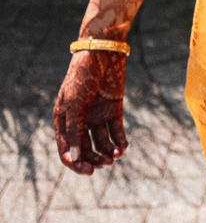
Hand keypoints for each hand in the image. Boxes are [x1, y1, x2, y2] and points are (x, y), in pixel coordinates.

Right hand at [53, 52, 127, 175]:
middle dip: (95, 159)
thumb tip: (74, 157)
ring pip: (102, 143)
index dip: (76, 163)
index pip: (67, 150)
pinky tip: (123, 148)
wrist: (103, 51)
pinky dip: (119, 141)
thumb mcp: (74, 102)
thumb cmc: (82, 75)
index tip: (88, 170)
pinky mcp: (113, 109)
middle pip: (85, 150)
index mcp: (64, 120)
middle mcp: (80, 121)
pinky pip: (116, 131)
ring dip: (108, 152)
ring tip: (116, 156)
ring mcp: (97, 115)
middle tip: (106, 163)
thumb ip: (74, 129)